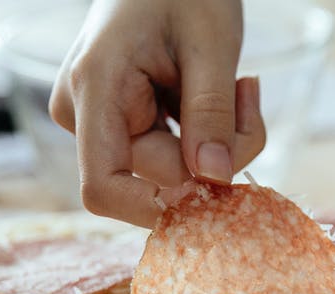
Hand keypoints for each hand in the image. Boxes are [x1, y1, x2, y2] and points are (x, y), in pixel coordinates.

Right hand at [49, 0, 265, 227]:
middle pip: (156, 177)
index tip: (213, 190)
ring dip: (220, 141)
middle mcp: (85, 113)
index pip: (102, 187)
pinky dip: (211, 133)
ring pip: (173, 169)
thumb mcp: (211, 44)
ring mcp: (103, 120)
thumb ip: (211, 112)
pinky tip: (226, 90)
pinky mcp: (125, 123)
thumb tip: (216, 180)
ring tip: (239, 85)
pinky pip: (175, 153)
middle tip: (249, 100)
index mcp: (94, 89)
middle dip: (216, 154)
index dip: (154, 207)